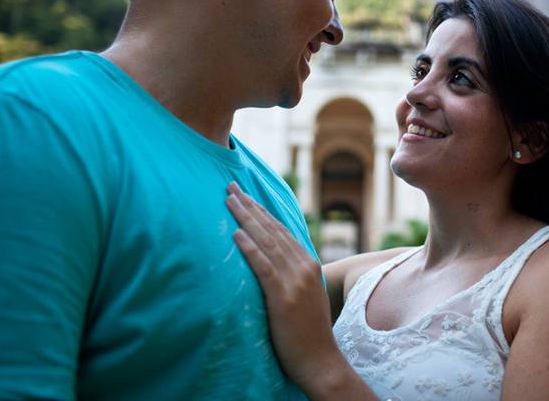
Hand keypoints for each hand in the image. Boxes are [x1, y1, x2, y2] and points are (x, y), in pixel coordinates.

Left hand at [225, 182, 338, 389]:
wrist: (319, 361)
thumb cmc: (308, 332)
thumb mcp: (304, 295)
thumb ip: (292, 275)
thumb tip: (272, 263)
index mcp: (309, 263)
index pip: (281, 230)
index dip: (262, 210)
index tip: (245, 195)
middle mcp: (304, 266)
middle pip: (272, 229)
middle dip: (250, 206)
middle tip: (230, 187)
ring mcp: (295, 281)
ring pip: (266, 242)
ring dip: (245, 219)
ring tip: (228, 201)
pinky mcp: (283, 297)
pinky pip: (263, 267)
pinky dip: (249, 248)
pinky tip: (236, 234)